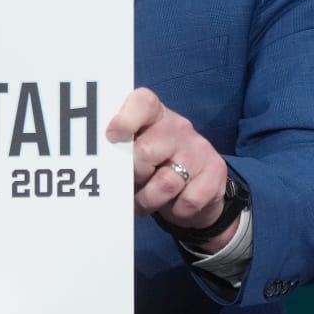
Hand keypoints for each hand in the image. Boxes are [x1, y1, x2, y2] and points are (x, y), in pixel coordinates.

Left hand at [105, 87, 237, 251]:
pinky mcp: (216, 171)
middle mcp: (178, 127)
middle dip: (134, 175)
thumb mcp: (134, 154)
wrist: (197, 189)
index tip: (111, 136)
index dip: (125, 119)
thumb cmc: (153, 167)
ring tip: (146, 201)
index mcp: (153, 115)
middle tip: (133, 182)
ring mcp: (199, 148)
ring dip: (150, 200)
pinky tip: (174, 204)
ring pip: (166, 182)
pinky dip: (175, 210)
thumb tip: (97, 164)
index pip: (143, 102)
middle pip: (146, 151)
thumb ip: (119, 151)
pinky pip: (189, 200)